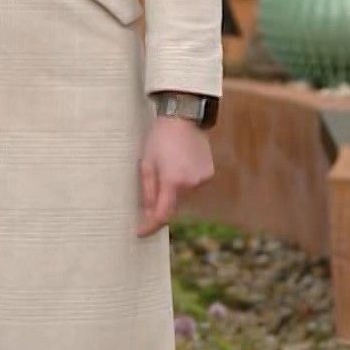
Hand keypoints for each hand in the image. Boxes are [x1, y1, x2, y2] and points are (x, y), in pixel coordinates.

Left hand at [136, 117, 213, 237]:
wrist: (184, 116)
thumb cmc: (159, 138)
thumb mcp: (146, 163)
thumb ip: (147, 191)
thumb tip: (147, 214)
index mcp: (173, 181)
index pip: (162, 215)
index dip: (150, 226)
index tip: (140, 232)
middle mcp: (191, 184)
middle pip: (173, 205)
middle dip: (161, 203)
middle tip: (151, 188)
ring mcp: (202, 179)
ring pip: (183, 196)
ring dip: (173, 191)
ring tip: (167, 167)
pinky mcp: (209, 174)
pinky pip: (193, 186)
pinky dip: (184, 182)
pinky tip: (178, 164)